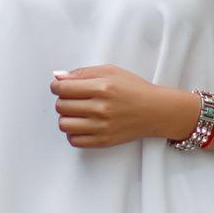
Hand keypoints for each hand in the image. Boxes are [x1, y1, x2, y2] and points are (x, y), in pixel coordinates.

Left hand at [50, 66, 198, 148]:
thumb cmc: (134, 89)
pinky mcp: (103, 141)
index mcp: (102, 87)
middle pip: (61, 106)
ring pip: (64, 124)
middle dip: (63, 100)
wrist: (156, 111)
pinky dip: (74, 132)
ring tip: (77, 112)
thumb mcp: (111, 71)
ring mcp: (102, 127)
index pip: (63, 88)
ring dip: (66, 117)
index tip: (60, 87)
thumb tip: (58, 76)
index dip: (57, 86)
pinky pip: (74, 140)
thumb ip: (83, 73)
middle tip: (73, 98)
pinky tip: (83, 124)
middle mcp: (101, 108)